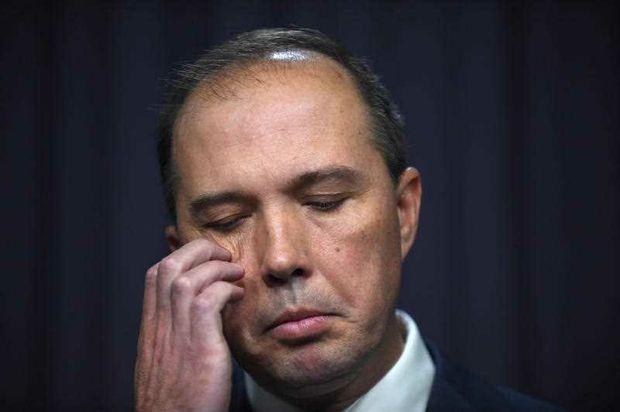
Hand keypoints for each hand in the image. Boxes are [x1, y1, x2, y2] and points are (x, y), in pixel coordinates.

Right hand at [134, 239, 243, 411]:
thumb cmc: (178, 399)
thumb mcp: (168, 359)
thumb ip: (177, 331)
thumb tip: (199, 311)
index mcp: (152, 326)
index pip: (156, 273)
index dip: (182, 255)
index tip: (205, 258)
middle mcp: (160, 324)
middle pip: (169, 265)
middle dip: (199, 250)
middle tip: (223, 256)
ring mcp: (176, 333)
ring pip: (188, 276)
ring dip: (217, 266)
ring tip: (236, 273)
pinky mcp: (198, 345)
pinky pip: (209, 298)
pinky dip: (226, 289)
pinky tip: (238, 296)